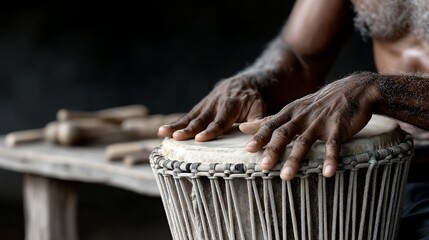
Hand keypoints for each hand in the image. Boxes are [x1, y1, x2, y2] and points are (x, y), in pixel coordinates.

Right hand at [158, 72, 268, 140]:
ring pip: (190, 117)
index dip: (210, 130)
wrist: (244, 83)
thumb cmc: (253, 100)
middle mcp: (215, 104)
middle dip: (188, 129)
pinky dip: (176, 123)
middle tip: (176, 137)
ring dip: (176, 125)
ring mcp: (205, 105)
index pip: (219, 121)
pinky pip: (187, 116)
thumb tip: (256, 135)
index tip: (199, 138)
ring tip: (162, 133)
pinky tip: (164, 131)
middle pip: (200, 119)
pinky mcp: (200, 107)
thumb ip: (257, 121)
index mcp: (230, 106)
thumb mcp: (260, 109)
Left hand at [240, 73, 378, 179]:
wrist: (354, 89)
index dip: (260, 136)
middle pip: (284, 133)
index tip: (248, 149)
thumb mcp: (293, 108)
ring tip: (286, 176)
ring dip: (295, 159)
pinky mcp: (338, 128)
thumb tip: (243, 127)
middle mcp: (302, 117)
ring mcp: (320, 122)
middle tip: (264, 166)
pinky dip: (330, 158)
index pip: (271, 125)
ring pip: (305, 141)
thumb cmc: (319, 104)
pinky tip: (327, 173)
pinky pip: (333, 145)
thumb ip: (269, 120)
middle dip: (273, 150)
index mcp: (290, 112)